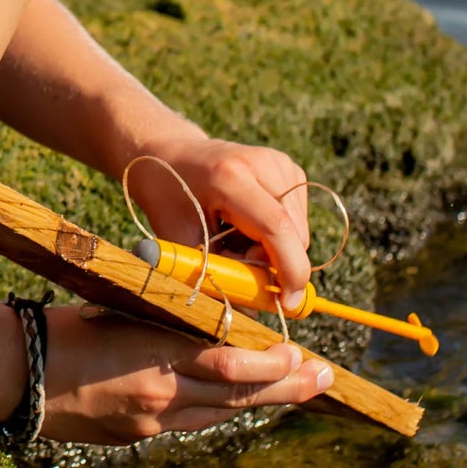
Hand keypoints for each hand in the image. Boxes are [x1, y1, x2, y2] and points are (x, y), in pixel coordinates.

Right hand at [43, 304, 331, 441]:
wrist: (15, 373)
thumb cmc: (63, 326)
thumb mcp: (119, 307)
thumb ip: (165, 317)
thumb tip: (211, 313)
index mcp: (155, 356)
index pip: (231, 363)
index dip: (273, 365)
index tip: (302, 354)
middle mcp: (160, 395)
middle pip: (238, 395)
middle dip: (286, 388)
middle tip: (325, 379)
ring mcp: (150, 422)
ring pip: (220, 413)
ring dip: (259, 400)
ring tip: (293, 388)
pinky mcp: (137, 437)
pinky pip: (192, 422)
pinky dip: (220, 408)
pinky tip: (236, 399)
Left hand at [127, 131, 312, 312]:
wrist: (167, 152)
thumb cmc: (168, 196)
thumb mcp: (178, 238)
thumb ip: (215, 274)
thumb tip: (254, 314)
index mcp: (230, 176)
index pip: (277, 227)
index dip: (289, 270)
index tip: (286, 304)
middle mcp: (263, 164)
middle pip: (293, 235)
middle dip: (273, 264)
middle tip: (233, 261)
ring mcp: (280, 163)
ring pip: (298, 232)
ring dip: (274, 250)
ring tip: (233, 237)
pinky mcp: (290, 169)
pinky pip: (297, 221)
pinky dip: (276, 235)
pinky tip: (245, 223)